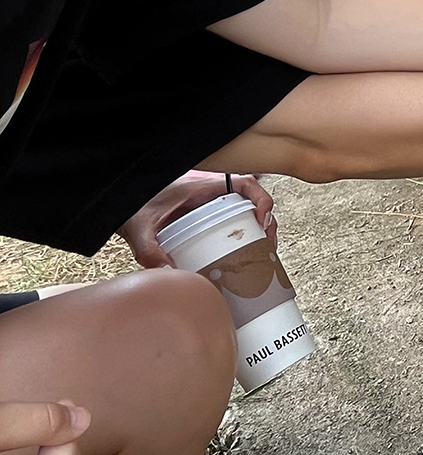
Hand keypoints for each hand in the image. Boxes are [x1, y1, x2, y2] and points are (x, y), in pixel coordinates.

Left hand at [117, 171, 273, 267]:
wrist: (122, 206)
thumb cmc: (133, 208)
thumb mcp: (140, 228)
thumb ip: (149, 250)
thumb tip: (168, 272)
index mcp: (201, 187)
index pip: (243, 183)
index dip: (261, 198)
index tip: (263, 220)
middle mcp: (211, 195)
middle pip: (251, 201)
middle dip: (266, 221)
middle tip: (268, 244)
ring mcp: (210, 207)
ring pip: (245, 213)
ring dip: (258, 230)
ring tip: (262, 253)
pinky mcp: (206, 220)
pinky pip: (233, 223)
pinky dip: (244, 237)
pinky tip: (244, 255)